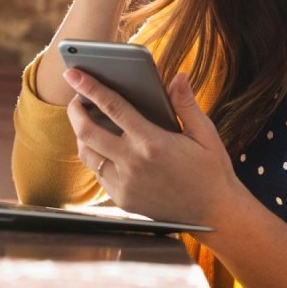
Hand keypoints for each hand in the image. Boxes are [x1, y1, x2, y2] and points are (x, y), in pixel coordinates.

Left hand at [64, 67, 238, 226]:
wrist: (213, 213)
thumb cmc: (211, 170)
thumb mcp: (205, 133)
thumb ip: (186, 104)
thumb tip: (178, 77)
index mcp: (153, 142)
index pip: (113, 107)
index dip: (90, 88)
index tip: (74, 74)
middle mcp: (133, 163)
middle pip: (87, 132)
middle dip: (75, 110)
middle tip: (76, 97)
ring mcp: (125, 184)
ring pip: (87, 155)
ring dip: (81, 134)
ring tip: (86, 120)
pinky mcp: (122, 200)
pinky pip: (98, 174)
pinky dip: (95, 156)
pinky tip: (103, 146)